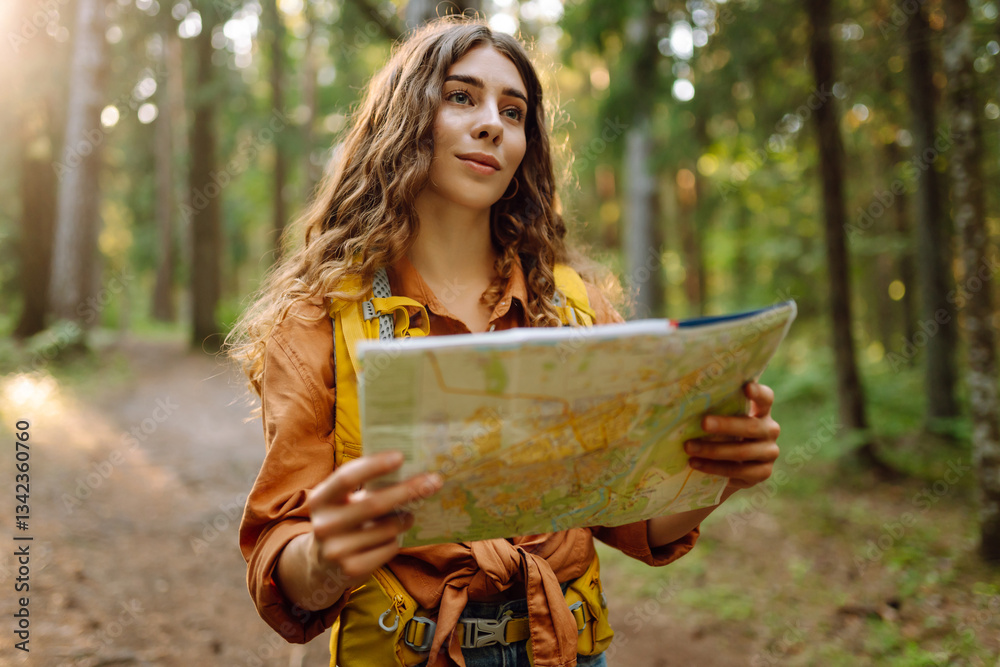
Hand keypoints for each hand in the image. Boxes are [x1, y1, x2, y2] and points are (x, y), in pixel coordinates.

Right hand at [305, 451, 442, 582]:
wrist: (324, 566)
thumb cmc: (344, 522)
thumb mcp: (344, 502)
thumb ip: (366, 487)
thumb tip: (411, 469)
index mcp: (320, 499)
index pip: (347, 477)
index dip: (374, 465)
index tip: (400, 456)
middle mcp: (324, 525)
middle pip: (374, 503)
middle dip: (408, 490)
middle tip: (433, 481)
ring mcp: (336, 550)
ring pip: (387, 528)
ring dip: (405, 519)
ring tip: (409, 516)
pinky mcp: (352, 569)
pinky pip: (389, 548)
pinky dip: (396, 540)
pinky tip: (391, 538)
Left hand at [683, 382, 780, 490]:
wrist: (731, 468)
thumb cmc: (722, 435)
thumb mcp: (722, 420)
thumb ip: (715, 409)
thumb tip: (684, 400)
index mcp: (762, 412)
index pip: (766, 398)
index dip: (758, 393)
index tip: (746, 387)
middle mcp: (770, 430)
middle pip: (751, 426)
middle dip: (725, 425)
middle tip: (703, 423)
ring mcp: (769, 453)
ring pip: (743, 452)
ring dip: (713, 450)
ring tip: (689, 447)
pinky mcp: (763, 473)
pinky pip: (738, 471)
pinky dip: (715, 468)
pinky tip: (696, 463)